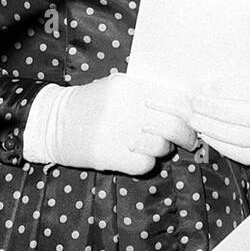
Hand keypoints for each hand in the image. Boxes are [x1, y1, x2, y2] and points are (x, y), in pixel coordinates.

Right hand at [27, 72, 197, 176]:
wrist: (54, 122)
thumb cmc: (93, 104)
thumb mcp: (118, 86)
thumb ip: (148, 93)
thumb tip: (186, 106)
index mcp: (130, 87)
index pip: (175, 100)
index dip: (190, 113)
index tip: (195, 120)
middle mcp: (125, 108)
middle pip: (172, 125)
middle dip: (187, 136)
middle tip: (190, 141)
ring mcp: (116, 133)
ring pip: (161, 147)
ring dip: (164, 149)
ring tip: (156, 146)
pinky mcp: (108, 156)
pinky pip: (145, 164)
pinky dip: (146, 163)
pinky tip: (137, 156)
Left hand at [190, 69, 249, 165]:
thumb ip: (233, 71)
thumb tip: (202, 82)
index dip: (227, 89)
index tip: (205, 87)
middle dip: (217, 110)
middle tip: (195, 103)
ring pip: (247, 137)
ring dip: (215, 129)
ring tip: (196, 119)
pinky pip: (246, 155)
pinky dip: (223, 146)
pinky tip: (207, 134)